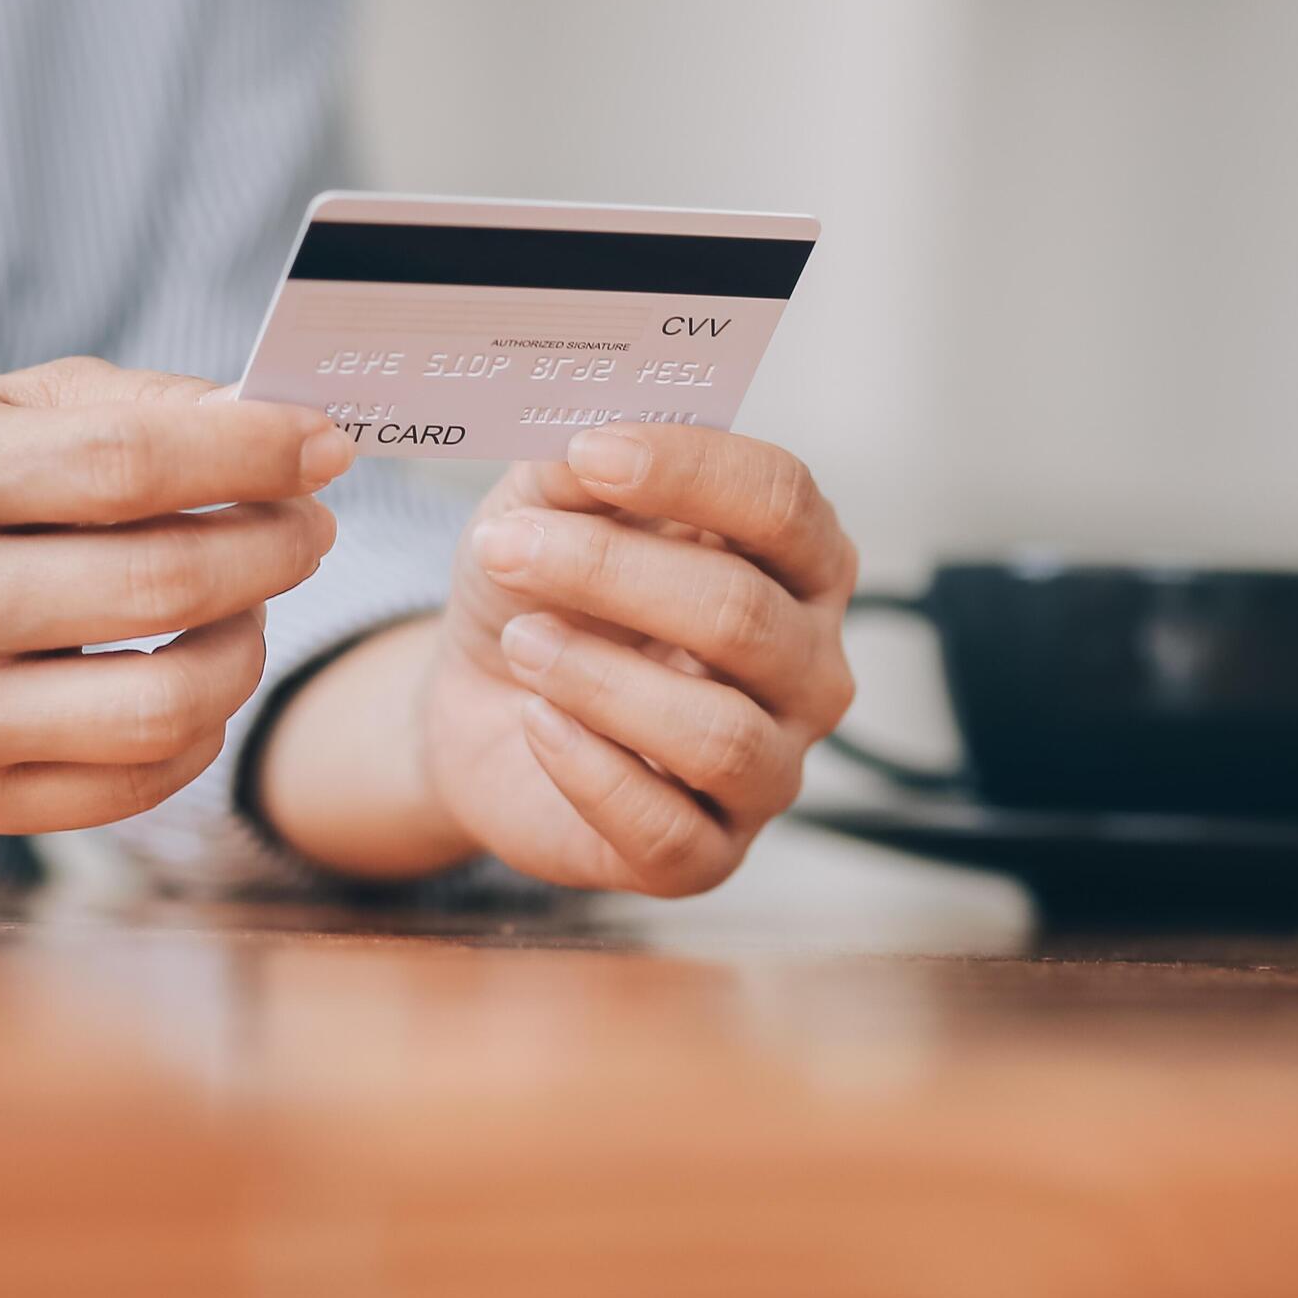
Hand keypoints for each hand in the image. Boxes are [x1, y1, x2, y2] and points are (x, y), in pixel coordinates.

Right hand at [0, 356, 351, 834]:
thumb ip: (139, 407)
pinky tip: (193, 673)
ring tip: (247, 602)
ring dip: (248, 645)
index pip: (125, 464)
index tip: (323, 444)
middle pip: (163, 584)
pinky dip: (202, 730)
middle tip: (306, 526)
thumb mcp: (6, 409)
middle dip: (274, 548)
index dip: (250, 453)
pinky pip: (139, 783)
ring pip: (166, 704)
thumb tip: (276, 423)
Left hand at [301, 425, 856, 895]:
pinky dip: (589, 770)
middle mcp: (810, 666)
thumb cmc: (546, 595)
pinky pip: (669, 829)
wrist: (487, 710)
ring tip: (522, 645)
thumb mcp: (542, 512)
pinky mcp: (711, 856)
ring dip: (596, 679)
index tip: (588, 453)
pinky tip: (537, 724)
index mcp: (799, 561)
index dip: (689, 470)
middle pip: (743, 613)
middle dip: (610, 572)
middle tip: (509, 547)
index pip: (783, 502)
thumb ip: (567, 473)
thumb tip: (579, 441)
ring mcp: (772, 768)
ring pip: (719, 733)